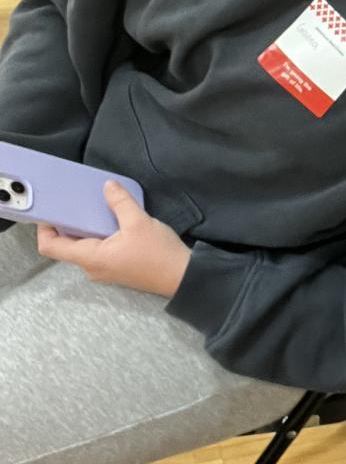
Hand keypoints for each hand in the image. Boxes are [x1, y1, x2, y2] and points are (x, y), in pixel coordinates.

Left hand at [36, 181, 190, 296]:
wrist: (182, 277)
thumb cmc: (158, 253)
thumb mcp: (139, 222)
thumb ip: (120, 202)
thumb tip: (107, 186)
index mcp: (91, 258)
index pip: (51, 247)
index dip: (44, 228)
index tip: (49, 210)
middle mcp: (92, 267)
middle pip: (65, 246)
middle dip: (66, 224)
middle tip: (72, 201)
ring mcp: (104, 269)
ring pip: (83, 247)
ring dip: (84, 228)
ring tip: (92, 206)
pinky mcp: (116, 267)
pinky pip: (97, 249)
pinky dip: (97, 234)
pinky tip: (110, 220)